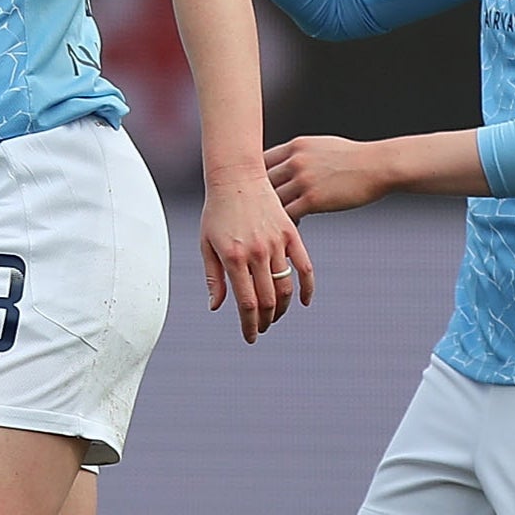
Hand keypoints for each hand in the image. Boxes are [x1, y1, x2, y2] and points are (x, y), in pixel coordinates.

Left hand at [199, 170, 313, 342]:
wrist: (235, 177)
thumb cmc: (215, 212)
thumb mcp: (206, 244)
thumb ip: (213, 277)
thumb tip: (217, 307)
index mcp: (233, 257)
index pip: (247, 303)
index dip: (249, 325)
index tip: (250, 337)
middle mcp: (257, 253)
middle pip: (268, 301)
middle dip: (265, 321)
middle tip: (260, 328)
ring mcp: (276, 243)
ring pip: (286, 288)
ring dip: (281, 309)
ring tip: (274, 317)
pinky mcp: (291, 234)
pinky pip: (305, 267)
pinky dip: (307, 288)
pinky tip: (303, 301)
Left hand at [266, 135, 389, 218]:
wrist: (378, 166)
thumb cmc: (352, 157)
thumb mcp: (321, 145)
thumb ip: (300, 153)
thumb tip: (286, 161)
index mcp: (295, 146)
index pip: (261, 159)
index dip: (255, 175)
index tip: (253, 187)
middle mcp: (295, 161)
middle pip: (262, 180)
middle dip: (256, 195)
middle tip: (254, 208)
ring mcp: (303, 180)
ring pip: (273, 199)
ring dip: (270, 212)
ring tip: (269, 222)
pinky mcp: (313, 199)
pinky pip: (289, 214)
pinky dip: (286, 222)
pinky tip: (290, 227)